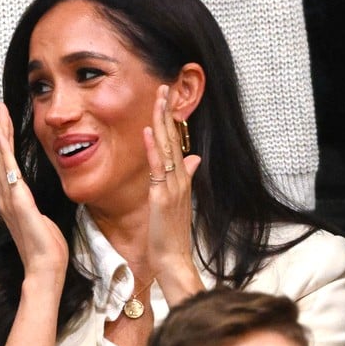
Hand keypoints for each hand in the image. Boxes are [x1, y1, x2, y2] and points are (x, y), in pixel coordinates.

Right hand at [0, 102, 68, 282]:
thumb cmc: (46, 248)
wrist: (45, 267)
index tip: (2, 122)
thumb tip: (34, 207)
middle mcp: (6, 196)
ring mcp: (10, 198)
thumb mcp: (41, 220)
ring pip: (1, 158)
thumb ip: (34, 209)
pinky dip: (2, 151)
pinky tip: (0, 136)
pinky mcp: (18, 200)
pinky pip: (9, 171)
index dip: (3, 141)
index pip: (6, 164)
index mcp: (12, 199)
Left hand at [143, 85, 202, 303]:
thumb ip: (186, 177)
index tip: (167, 100)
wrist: (173, 258)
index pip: (176, 143)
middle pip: (173, 139)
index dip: (171, 121)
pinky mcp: (162, 197)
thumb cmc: (172, 232)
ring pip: (167, 148)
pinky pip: (157, 167)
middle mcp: (180, 179)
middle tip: (164, 87)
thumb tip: (194, 158)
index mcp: (181, 179)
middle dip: (168, 112)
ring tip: (159, 98)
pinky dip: (153, 148)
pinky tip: (149, 130)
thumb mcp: (179, 201)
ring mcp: (173, 186)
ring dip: (162, 122)